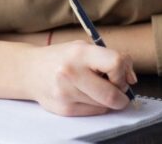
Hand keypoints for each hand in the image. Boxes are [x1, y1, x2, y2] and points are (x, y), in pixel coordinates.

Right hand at [22, 40, 137, 115]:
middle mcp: (71, 73)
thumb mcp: (83, 47)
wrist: (30, 71)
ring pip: (105, 106)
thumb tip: (132, 79)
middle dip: (122, 94)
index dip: (124, 70)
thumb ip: (109, 58)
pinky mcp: (64, 110)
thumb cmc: (63, 57)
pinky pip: (94, 112)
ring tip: (96, 87)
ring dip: (108, 100)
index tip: (122, 73)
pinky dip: (97, 105)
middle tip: (119, 88)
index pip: (115, 63)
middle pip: (112, 94)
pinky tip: (85, 95)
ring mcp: (66, 94)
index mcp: (79, 53)